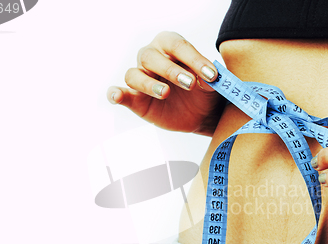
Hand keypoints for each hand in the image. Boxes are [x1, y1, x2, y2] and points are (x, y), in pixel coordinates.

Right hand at [107, 31, 224, 135]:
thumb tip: (209, 78)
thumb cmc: (204, 91)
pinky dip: (116, 94)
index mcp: (170, 46)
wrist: (200, 114)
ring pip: (134, 74)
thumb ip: (209, 80)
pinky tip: (117, 97)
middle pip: (151, 56)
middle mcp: (152, 57)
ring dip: (149, 84)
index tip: (211, 75)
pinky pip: (118, 92)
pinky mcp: (135, 98)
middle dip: (171, 70)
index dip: (194, 59)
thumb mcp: (211, 85)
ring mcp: (141, 78)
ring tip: (166, 93)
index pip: (177, 45)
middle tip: (190, 83)